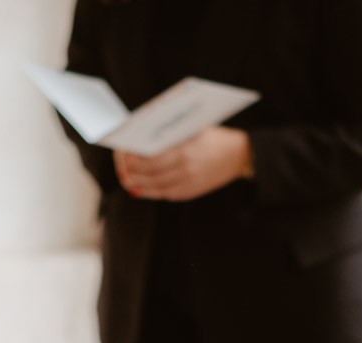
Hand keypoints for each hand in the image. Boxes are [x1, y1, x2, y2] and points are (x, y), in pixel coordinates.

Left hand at [115, 127, 252, 201]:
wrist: (238, 154)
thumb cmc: (213, 137)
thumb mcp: (192, 130)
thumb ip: (169, 136)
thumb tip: (142, 138)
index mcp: (184, 150)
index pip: (150, 158)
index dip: (133, 159)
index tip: (123, 154)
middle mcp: (186, 169)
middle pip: (150, 173)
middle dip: (132, 171)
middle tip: (122, 167)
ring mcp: (188, 182)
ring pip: (155, 187)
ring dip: (138, 184)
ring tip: (127, 179)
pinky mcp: (191, 192)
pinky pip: (165, 194)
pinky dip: (150, 192)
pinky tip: (141, 188)